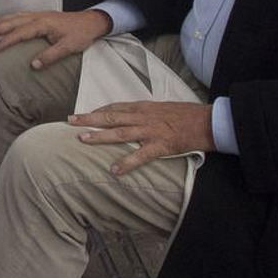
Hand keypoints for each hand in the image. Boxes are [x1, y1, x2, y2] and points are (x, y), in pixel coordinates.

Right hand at [0, 8, 110, 69]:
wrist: (91, 21)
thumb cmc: (80, 34)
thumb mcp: (68, 47)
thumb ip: (50, 56)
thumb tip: (33, 65)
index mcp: (43, 24)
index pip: (20, 32)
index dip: (7, 40)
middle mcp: (39, 17)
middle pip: (14, 21)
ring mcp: (39, 14)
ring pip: (16, 16)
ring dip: (2, 21)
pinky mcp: (41, 15)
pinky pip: (21, 15)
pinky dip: (10, 17)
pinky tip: (5, 21)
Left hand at [69, 101, 214, 174]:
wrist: (207, 121)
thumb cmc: (187, 114)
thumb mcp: (162, 108)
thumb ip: (146, 112)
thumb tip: (132, 116)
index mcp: (144, 107)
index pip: (115, 107)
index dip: (98, 111)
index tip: (83, 114)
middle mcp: (143, 117)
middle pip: (111, 117)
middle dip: (89, 119)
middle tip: (70, 121)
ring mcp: (150, 131)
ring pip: (120, 133)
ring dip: (100, 136)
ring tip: (82, 140)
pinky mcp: (160, 146)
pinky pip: (141, 155)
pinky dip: (127, 162)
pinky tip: (114, 170)